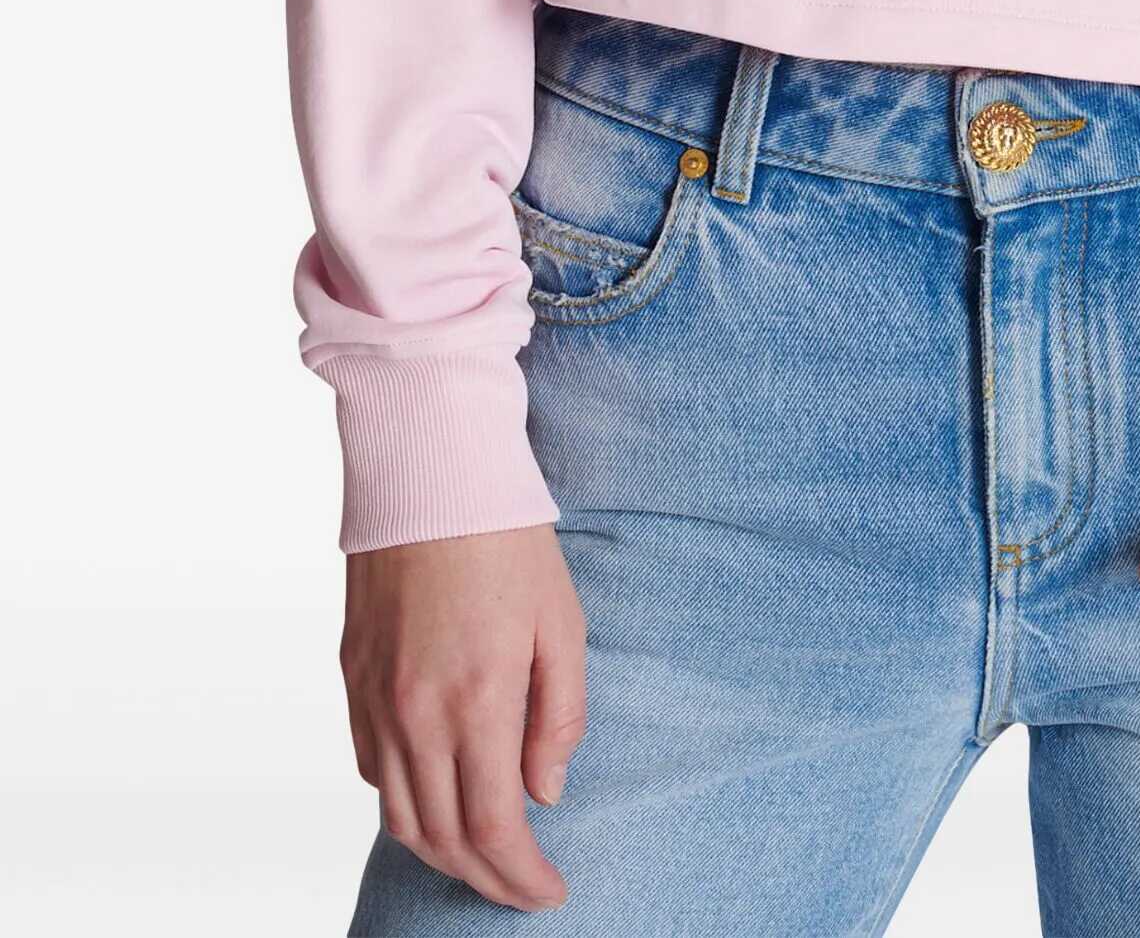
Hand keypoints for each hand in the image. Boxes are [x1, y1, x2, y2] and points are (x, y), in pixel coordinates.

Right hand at [341, 523, 585, 910]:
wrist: (429, 470)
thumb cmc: (507, 539)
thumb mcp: (562, 622)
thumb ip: (559, 717)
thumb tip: (544, 794)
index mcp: (474, 700)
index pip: (493, 830)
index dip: (520, 877)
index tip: (550, 894)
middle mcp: (414, 713)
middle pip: (441, 839)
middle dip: (485, 879)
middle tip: (522, 888)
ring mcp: (374, 699)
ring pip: (398, 816)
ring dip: (441, 852)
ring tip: (484, 858)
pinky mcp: (352, 679)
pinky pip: (372, 770)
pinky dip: (404, 804)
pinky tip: (436, 799)